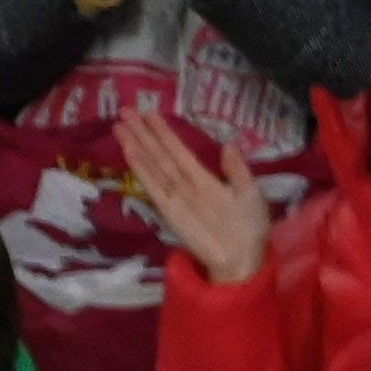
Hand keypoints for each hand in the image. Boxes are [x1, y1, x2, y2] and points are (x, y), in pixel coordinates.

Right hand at [112, 108, 272, 286]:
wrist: (243, 259)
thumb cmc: (250, 227)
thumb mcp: (250, 193)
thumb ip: (237, 170)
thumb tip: (227, 144)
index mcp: (204, 178)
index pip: (179, 151)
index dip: (164, 133)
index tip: (149, 113)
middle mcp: (184, 184)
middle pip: (159, 154)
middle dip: (143, 134)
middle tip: (125, 111)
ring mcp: (175, 197)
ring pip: (152, 166)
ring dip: (136, 147)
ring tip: (120, 127)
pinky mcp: (169, 211)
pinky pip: (153, 187)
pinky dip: (141, 170)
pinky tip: (130, 154)